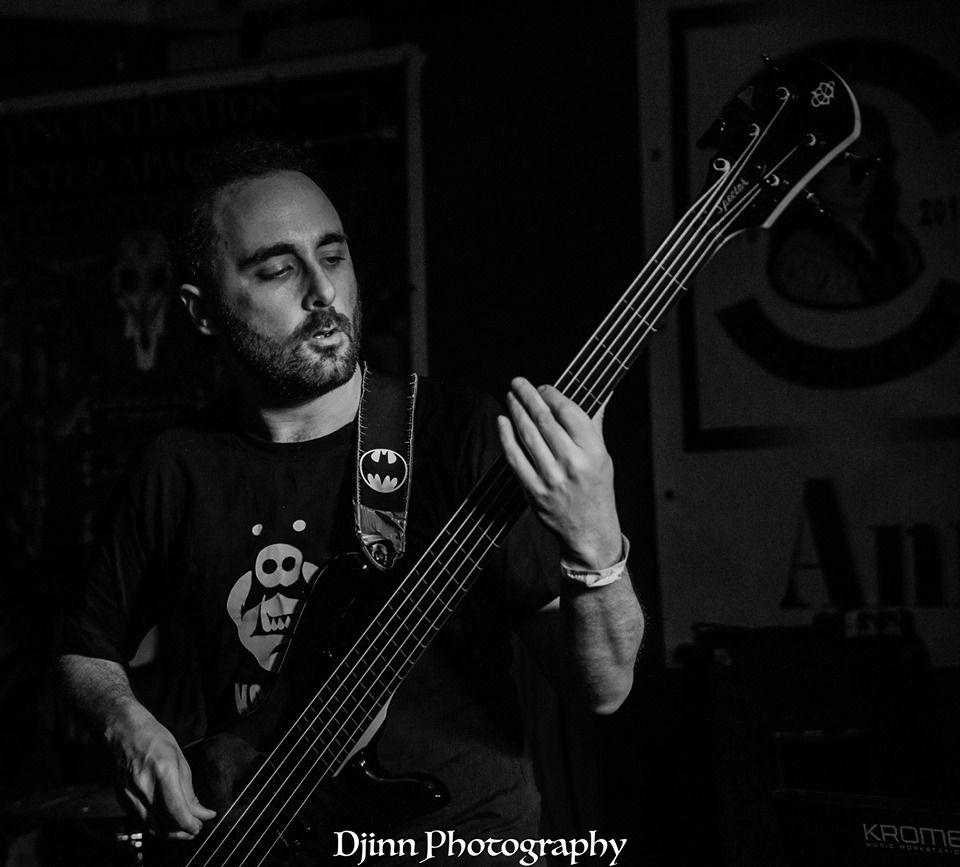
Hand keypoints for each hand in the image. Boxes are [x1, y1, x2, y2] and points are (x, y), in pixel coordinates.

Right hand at [108, 703, 215, 839]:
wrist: (126, 732)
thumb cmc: (155, 740)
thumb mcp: (180, 760)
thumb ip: (189, 791)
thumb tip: (201, 813)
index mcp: (163, 771)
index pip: (176, 809)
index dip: (190, 824)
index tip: (201, 825)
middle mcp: (144, 785)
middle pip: (164, 823)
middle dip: (182, 832)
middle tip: (195, 829)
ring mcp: (129, 793)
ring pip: (151, 827)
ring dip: (169, 834)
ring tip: (183, 830)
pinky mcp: (122, 798)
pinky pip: (140, 821)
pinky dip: (155, 826)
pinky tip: (166, 822)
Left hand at [497, 377, 622, 569]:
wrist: (589, 531)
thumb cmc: (597, 490)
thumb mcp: (603, 457)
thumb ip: (594, 425)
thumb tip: (600, 394)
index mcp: (592, 451)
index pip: (568, 411)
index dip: (551, 395)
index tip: (542, 387)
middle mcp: (572, 462)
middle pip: (544, 419)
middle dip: (528, 397)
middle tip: (518, 383)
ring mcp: (551, 477)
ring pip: (527, 435)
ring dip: (515, 411)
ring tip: (510, 397)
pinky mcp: (533, 490)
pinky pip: (515, 458)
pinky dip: (506, 437)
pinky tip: (502, 422)